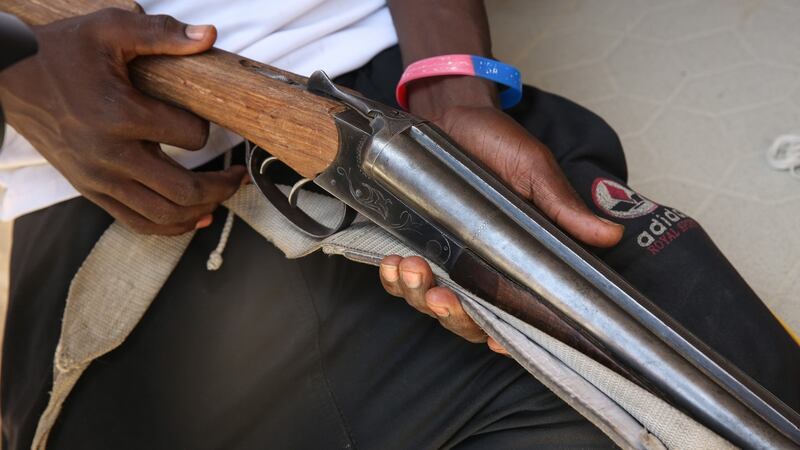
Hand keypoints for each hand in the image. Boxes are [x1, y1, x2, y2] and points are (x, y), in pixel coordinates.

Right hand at [0, 9, 245, 234]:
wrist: (10, 78)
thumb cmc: (62, 52)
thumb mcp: (109, 30)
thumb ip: (160, 34)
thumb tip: (207, 36)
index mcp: (119, 114)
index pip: (191, 136)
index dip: (206, 128)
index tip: (203, 119)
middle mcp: (110, 155)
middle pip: (184, 190)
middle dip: (221, 186)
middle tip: (238, 175)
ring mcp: (99, 179)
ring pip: (164, 216)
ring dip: (202, 210)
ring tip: (222, 194)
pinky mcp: (91, 191)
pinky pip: (138, 223)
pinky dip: (171, 227)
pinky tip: (195, 218)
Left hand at [378, 77, 624, 352]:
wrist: (455, 112)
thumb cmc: (500, 144)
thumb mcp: (535, 174)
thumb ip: (563, 209)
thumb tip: (609, 236)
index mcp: (514, 261)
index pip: (512, 314)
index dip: (504, 336)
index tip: (496, 342)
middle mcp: (480, 267)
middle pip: (467, 320)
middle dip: (452, 317)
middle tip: (442, 298)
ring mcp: (446, 257)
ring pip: (429, 302)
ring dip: (417, 296)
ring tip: (411, 268)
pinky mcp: (416, 241)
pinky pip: (401, 277)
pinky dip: (394, 278)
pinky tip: (392, 263)